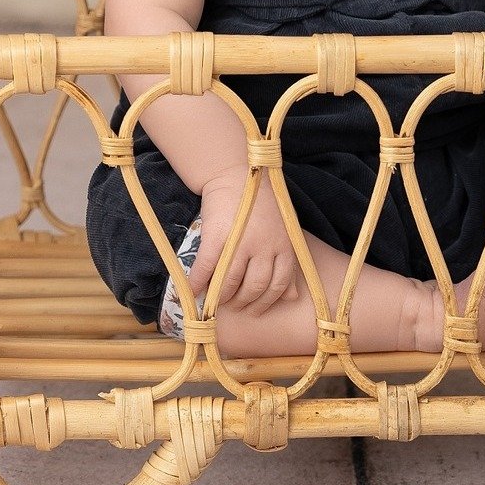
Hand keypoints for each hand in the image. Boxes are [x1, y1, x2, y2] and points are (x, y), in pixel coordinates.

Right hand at [191, 163, 300, 313]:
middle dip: (244, 302)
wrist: (237, 175)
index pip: (278, 285)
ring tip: (217, 299)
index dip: (265, 302)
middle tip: (234, 306)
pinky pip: (207, 268)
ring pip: (231, 282)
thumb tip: (292, 297)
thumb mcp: (284, 233)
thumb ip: (287, 264)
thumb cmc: (262, 205)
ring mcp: (241, 242)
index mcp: (283, 246)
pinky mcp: (217, 236)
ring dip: (222, 296)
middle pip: (255, 287)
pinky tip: (192, 291)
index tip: (255, 310)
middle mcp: (265, 246)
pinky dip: (197, 282)